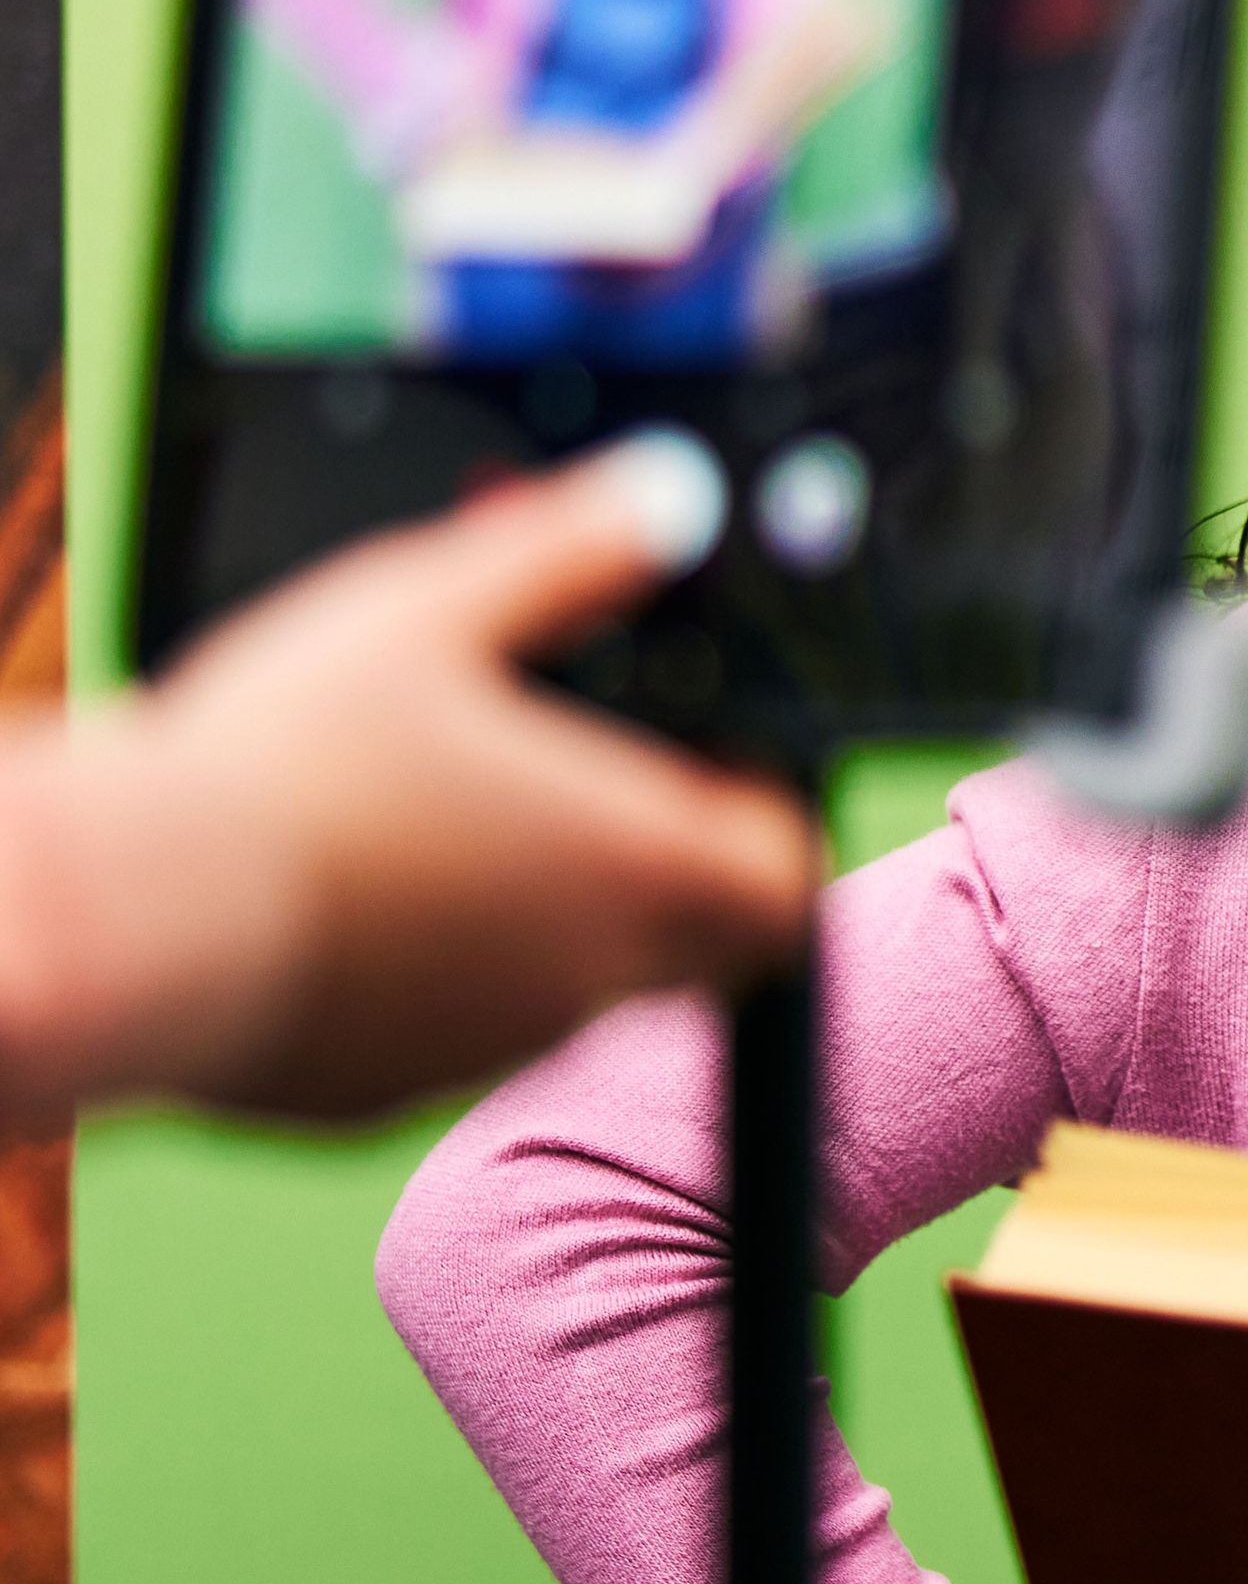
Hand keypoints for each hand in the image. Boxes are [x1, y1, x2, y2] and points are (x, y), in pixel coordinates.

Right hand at [0, 432, 816, 1122]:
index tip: (703, 769)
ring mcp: (488, 1046)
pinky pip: (448, 1031)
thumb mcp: (438, 605)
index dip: (762, 820)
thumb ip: (577, 547)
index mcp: (638, 862)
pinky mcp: (385, 1091)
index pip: (785, 874)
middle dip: (673, 874)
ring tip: (441, 827)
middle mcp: (589, 974)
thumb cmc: (282, 766)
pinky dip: (432, 976)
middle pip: (702, 943)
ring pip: (572, 986)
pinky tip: (350, 903)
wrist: (126, 918)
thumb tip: (674, 492)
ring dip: (545, 917)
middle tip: (581, 794)